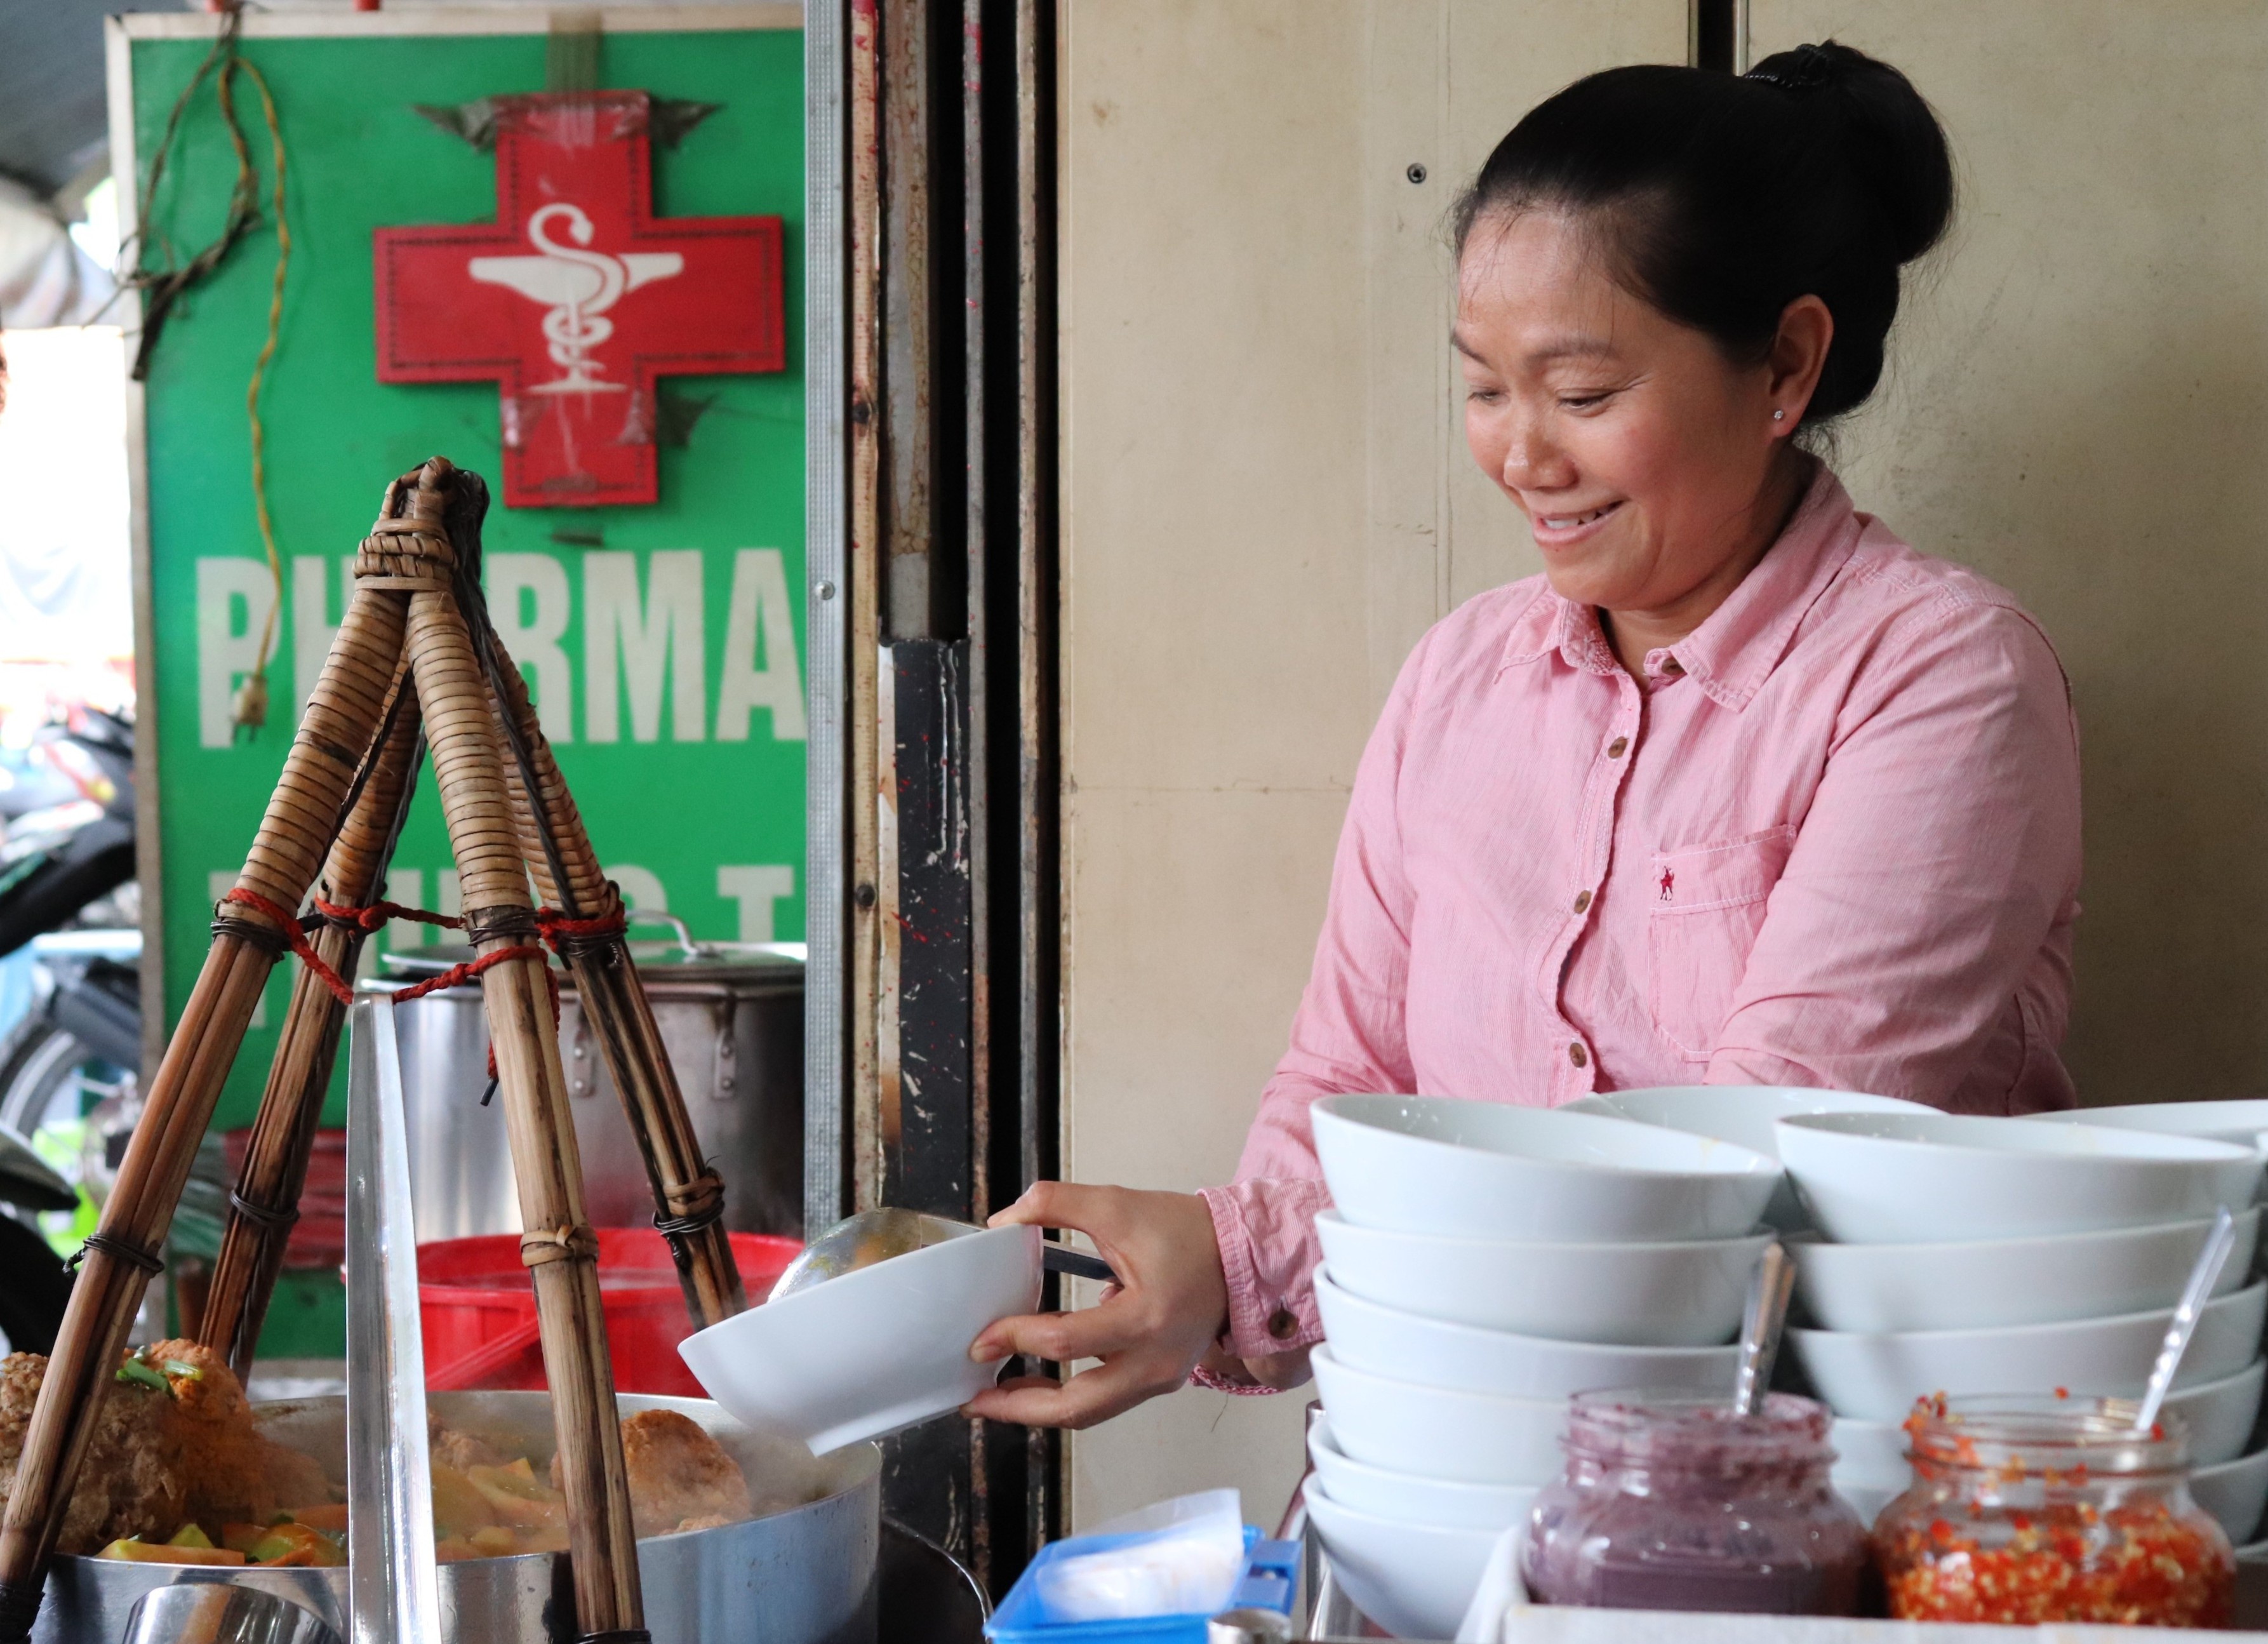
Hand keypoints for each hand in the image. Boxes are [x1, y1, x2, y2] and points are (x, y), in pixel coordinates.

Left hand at [963, 1182, 1235, 1429]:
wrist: (1242, 1256)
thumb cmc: (1187, 1233)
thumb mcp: (1117, 1206)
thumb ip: (1056, 1205)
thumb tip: (1005, 1221)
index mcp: (1147, 1317)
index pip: (1067, 1342)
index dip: (1016, 1339)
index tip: (981, 1338)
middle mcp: (1156, 1361)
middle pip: (1076, 1407)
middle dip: (1017, 1408)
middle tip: (973, 1398)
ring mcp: (1160, 1378)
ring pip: (1089, 1414)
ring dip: (1037, 1410)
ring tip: (994, 1397)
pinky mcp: (1159, 1380)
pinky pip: (1105, 1402)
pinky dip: (1066, 1399)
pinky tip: (1033, 1384)